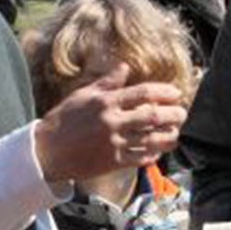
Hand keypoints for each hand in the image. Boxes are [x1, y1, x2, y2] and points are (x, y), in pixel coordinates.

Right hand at [32, 67, 186, 184]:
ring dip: (168, 136)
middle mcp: (112, 122)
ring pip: (151, 139)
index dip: (164, 92)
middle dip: (173, 114)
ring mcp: (114, 143)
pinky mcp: (113, 162)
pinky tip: (159, 150)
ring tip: (176, 133)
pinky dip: (153, 154)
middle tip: (182, 113)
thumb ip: (107, 82)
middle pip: (153, 116)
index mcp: (106, 102)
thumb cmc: (63, 120)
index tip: (176, 93)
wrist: (48, 151)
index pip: (143, 93)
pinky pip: (141, 158)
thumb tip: (124, 67)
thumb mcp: (83, 94)